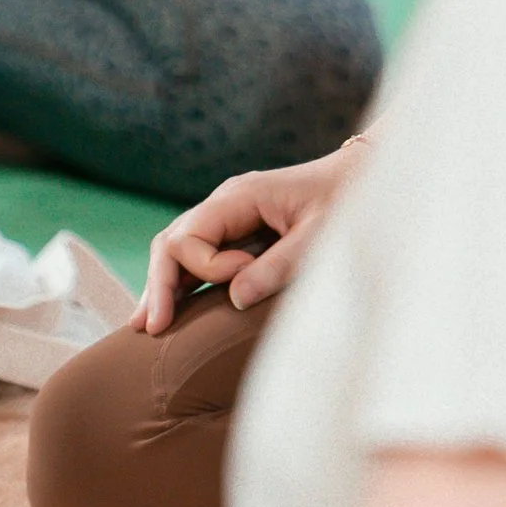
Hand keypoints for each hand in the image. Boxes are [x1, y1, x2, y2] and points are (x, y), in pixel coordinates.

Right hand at [138, 145, 359, 330]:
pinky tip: (170, 308)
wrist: (361, 178)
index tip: (239, 281)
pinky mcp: (237, 232)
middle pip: (172, 241)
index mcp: (240, 196)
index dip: (206, 268)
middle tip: (150, 328)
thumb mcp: (318, 237)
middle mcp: (226, 203)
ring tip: (144, 326)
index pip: (191, 236)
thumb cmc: (344, 202)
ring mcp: (228, 217)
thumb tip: (235, 299)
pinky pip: (198, 256)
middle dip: (159, 284)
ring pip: (178, 249)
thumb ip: (278, 265)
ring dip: (163, 286)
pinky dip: (182, 281)